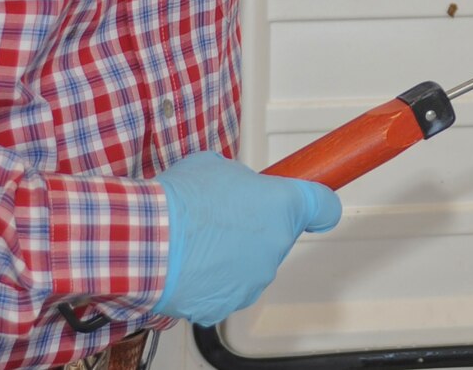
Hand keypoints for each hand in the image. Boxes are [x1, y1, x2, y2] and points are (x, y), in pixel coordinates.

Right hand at [150, 151, 341, 326]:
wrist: (147, 240)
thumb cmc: (180, 201)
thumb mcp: (216, 167)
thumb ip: (240, 182)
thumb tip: (237, 191)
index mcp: (283, 206)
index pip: (324, 206)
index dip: (319, 205)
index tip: (317, 208)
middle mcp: (277, 246)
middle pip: (276, 236)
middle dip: (254, 227)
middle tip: (220, 218)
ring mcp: (255, 280)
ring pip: (249, 264)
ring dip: (231, 255)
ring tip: (196, 242)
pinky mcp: (228, 305)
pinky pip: (225, 289)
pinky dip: (210, 280)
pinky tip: (187, 266)